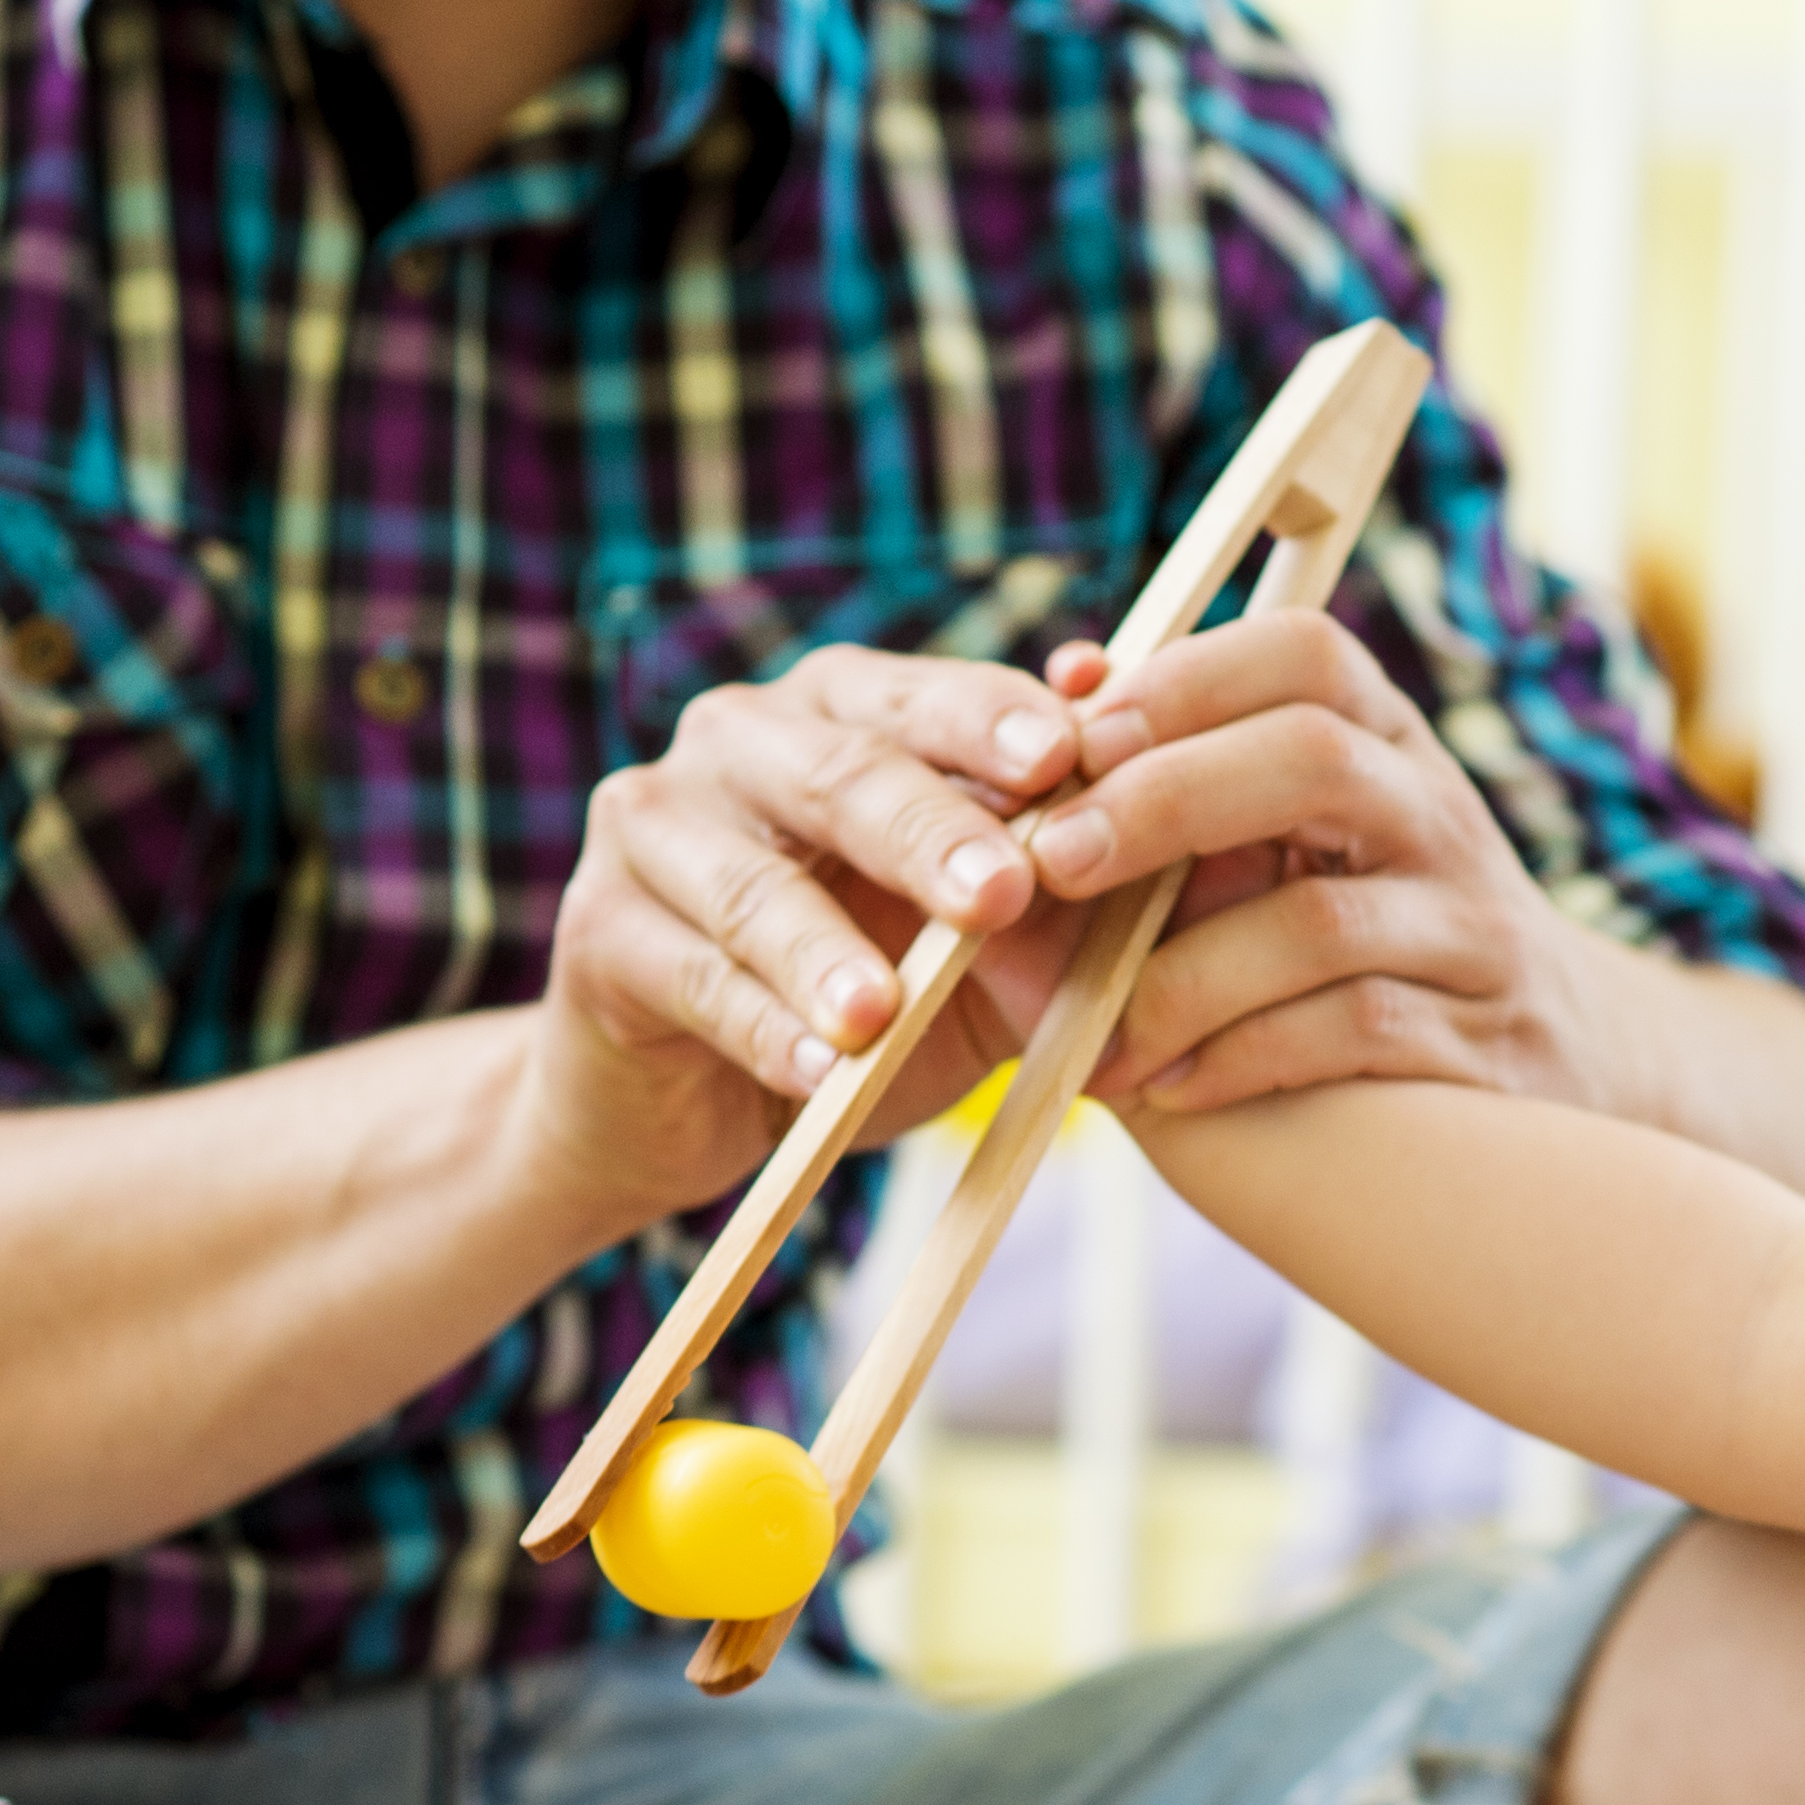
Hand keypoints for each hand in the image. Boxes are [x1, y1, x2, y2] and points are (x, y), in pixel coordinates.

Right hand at [527, 647, 1093, 1224]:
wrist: (689, 1106)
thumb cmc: (862, 1008)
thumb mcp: (981, 962)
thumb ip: (1067, 910)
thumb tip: (1204, 857)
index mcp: (843, 715)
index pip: (926, 697)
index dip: (994, 720)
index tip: (1070, 754)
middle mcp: (741, 740)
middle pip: (843, 772)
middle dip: (930, 830)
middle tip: (1001, 890)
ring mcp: (656, 825)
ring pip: (755, 882)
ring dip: (826, 953)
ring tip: (883, 1012)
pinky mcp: (599, 930)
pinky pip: (693, 978)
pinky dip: (762, 1032)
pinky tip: (817, 1076)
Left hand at [1026, 608, 1641, 1119]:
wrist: (1563, 1044)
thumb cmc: (1376, 918)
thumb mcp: (1309, 823)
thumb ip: (1195, 758)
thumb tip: (1069, 677)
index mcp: (1387, 738)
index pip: (1305, 654)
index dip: (1186, 680)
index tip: (1081, 738)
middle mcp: (1437, 814)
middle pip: (1312, 763)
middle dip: (1166, 802)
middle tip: (1059, 862)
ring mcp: (1467, 926)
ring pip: (1320, 922)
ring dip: (1183, 975)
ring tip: (1095, 1026)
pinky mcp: (1477, 1038)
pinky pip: (1352, 1034)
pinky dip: (1241, 1057)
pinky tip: (1169, 1085)